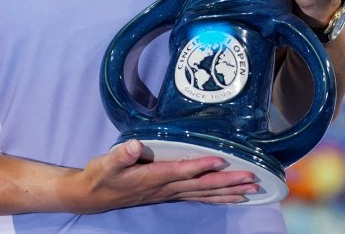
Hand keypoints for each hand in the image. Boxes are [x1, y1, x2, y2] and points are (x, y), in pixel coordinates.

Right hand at [64, 140, 260, 213]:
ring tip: (251, 191)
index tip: (220, 160)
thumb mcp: (106, 163)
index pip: (181, 171)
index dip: (201, 166)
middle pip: (202, 186)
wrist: (92, 195)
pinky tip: (231, 197)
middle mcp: (166, 188)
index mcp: (153, 178)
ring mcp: (169, 193)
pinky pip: (199, 197)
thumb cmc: (101, 176)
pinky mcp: (170, 194)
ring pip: (204, 194)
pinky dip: (217, 198)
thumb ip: (121, 155)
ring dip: (228, 192)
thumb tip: (133, 146)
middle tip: (252, 179)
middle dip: (228, 183)